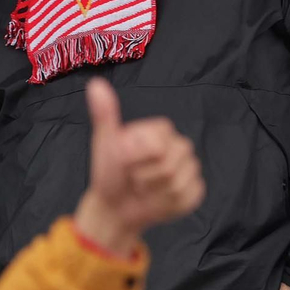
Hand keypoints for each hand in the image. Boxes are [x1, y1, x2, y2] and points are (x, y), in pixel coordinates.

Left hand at [73, 78, 203, 256]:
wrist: (114, 206)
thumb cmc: (109, 172)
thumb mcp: (105, 143)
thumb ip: (104, 114)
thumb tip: (95, 84)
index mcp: (161, 130)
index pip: (157, 143)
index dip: (136, 156)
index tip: (123, 158)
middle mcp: (179, 146)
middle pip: (168, 163)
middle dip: (143, 174)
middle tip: (133, 176)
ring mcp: (189, 169)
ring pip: (176, 182)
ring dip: (152, 191)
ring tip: (143, 188)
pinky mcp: (194, 191)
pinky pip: (186, 196)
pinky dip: (166, 204)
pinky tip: (156, 200)